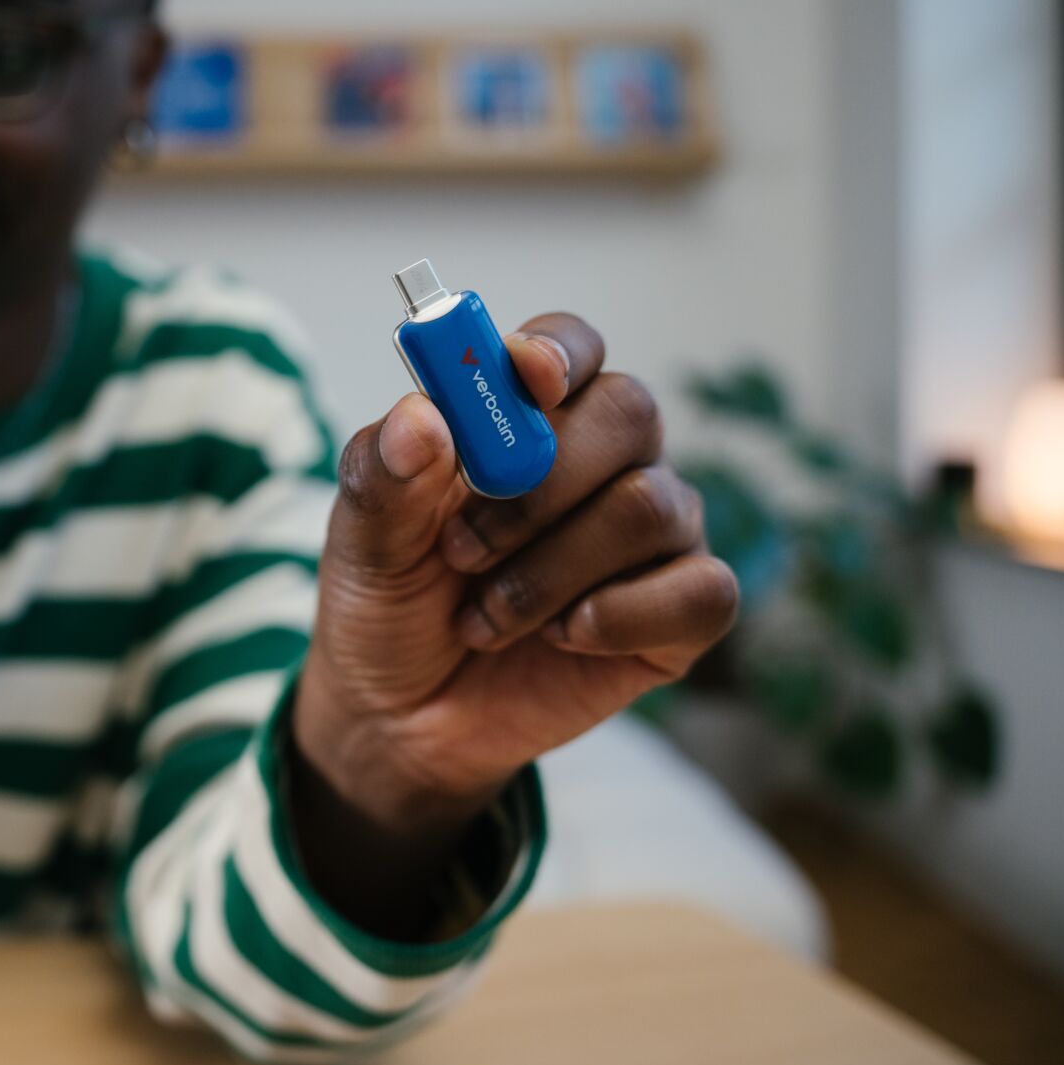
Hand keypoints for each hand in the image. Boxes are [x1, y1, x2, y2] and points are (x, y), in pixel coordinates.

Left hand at [294, 313, 737, 841]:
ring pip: (651, 507)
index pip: (571, 346)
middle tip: (462, 550)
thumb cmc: (388, 604)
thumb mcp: (362, 541)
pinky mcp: (679, 613)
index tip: (526, 375)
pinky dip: (620, 617)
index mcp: (527, 420)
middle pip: (628, 411)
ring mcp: (651, 536)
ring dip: (551, 571)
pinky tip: (560, 637)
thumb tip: (421, 417)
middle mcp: (604, 461)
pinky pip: (701, 591)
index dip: (557, 351)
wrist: (400, 718)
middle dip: (541, 484)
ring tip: (484, 617)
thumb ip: (386, 475)